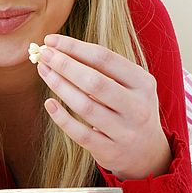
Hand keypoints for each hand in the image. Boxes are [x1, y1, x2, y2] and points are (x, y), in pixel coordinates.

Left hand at [36, 34, 171, 180]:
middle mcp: (137, 107)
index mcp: (143, 83)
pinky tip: (49, 103)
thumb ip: (103, 68)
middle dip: (65, 64)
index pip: (105, 58)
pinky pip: (81, 133)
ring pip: (86, 106)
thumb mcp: (130, 85)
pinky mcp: (110, 152)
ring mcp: (125, 132)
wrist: (148, 152)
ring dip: (59, 86)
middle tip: (44, 54)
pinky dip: (62, 117)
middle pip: (95, 81)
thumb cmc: (130, 108)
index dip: (74, 47)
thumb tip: (60, 48)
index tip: (51, 40)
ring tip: (43, 71)